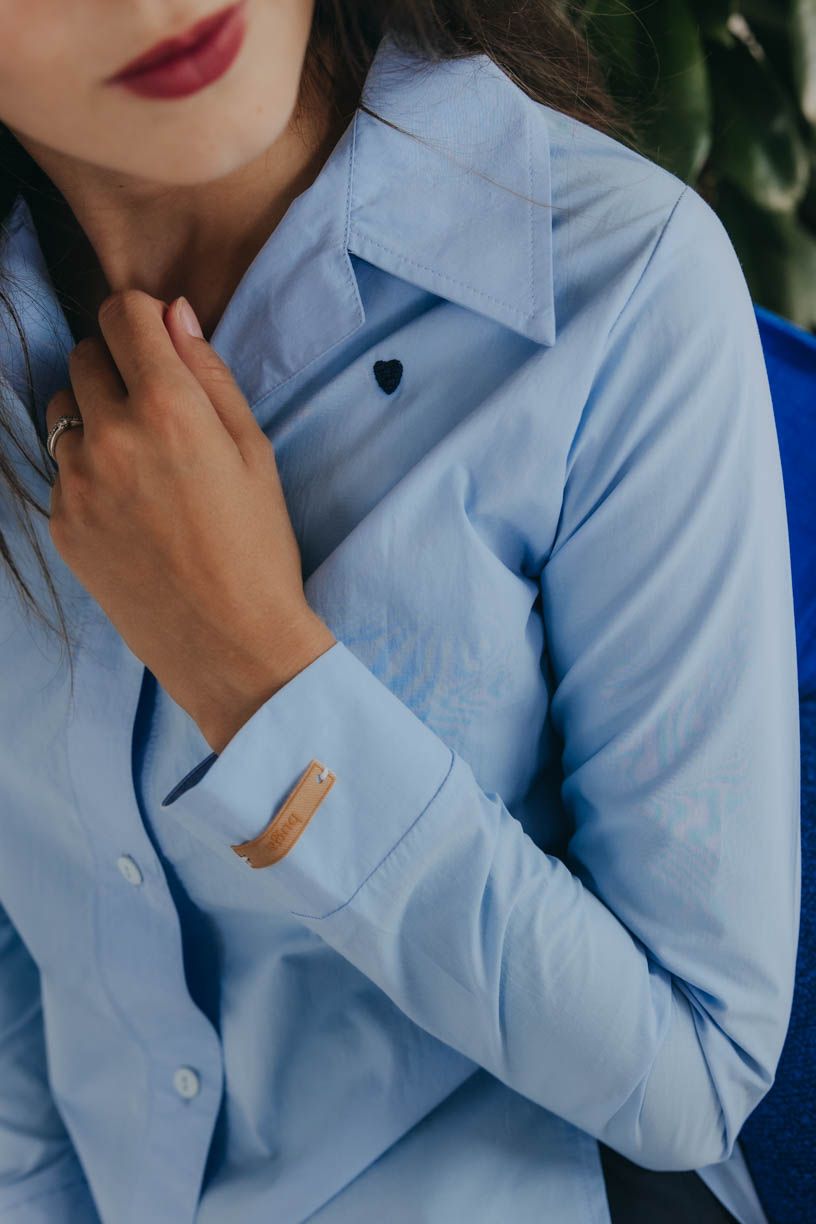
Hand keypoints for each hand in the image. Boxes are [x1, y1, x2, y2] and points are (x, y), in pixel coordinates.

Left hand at [45, 289, 335, 752]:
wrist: (230, 642)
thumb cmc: (257, 547)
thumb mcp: (253, 451)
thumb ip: (210, 373)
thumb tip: (174, 312)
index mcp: (169, 409)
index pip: (122, 314)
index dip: (142, 318)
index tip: (158, 342)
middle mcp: (111, 437)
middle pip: (84, 355)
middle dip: (117, 366)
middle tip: (158, 410)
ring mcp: (75, 482)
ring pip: (63, 410)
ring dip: (94, 415)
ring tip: (141, 462)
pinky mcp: (59, 522)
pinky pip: (61, 468)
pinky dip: (88, 471)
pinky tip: (130, 507)